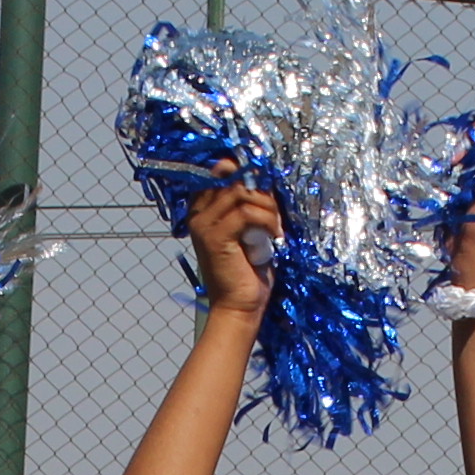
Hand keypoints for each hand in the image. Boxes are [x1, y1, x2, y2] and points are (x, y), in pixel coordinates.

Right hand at [182, 180, 279, 320]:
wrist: (239, 306)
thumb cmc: (247, 271)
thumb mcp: (249, 229)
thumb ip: (248, 204)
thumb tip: (265, 178)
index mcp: (202, 207)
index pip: (220, 168)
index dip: (246, 169)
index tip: (267, 187)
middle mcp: (197, 212)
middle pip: (231, 175)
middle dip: (261, 188)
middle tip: (275, 212)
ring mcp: (204, 224)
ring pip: (241, 192)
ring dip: (267, 206)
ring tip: (276, 227)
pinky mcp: (216, 237)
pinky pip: (246, 212)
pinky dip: (267, 220)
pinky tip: (274, 236)